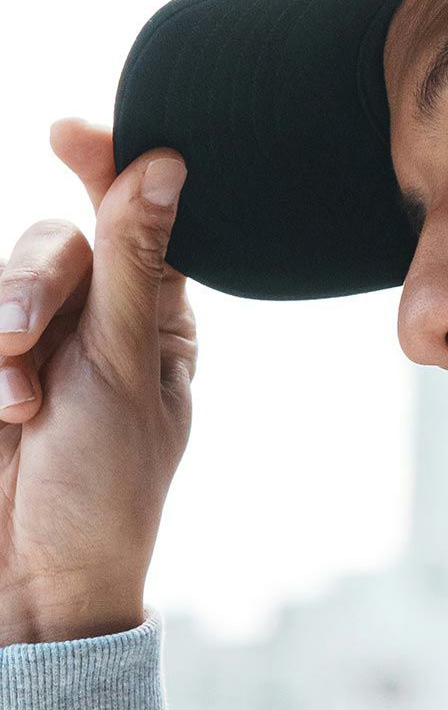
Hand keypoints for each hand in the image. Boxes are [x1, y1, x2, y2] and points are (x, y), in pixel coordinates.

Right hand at [0, 119, 196, 644]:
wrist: (31, 579)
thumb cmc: (103, 489)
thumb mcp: (126, 371)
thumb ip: (136, 266)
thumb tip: (169, 164)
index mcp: (155, 319)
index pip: (136, 218)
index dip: (106, 165)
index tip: (69, 131)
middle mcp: (93, 321)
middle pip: (53, 241)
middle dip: (32, 283)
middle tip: (22, 337)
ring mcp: (32, 345)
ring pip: (5, 277)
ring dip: (2, 328)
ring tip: (13, 401)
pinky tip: (0, 411)